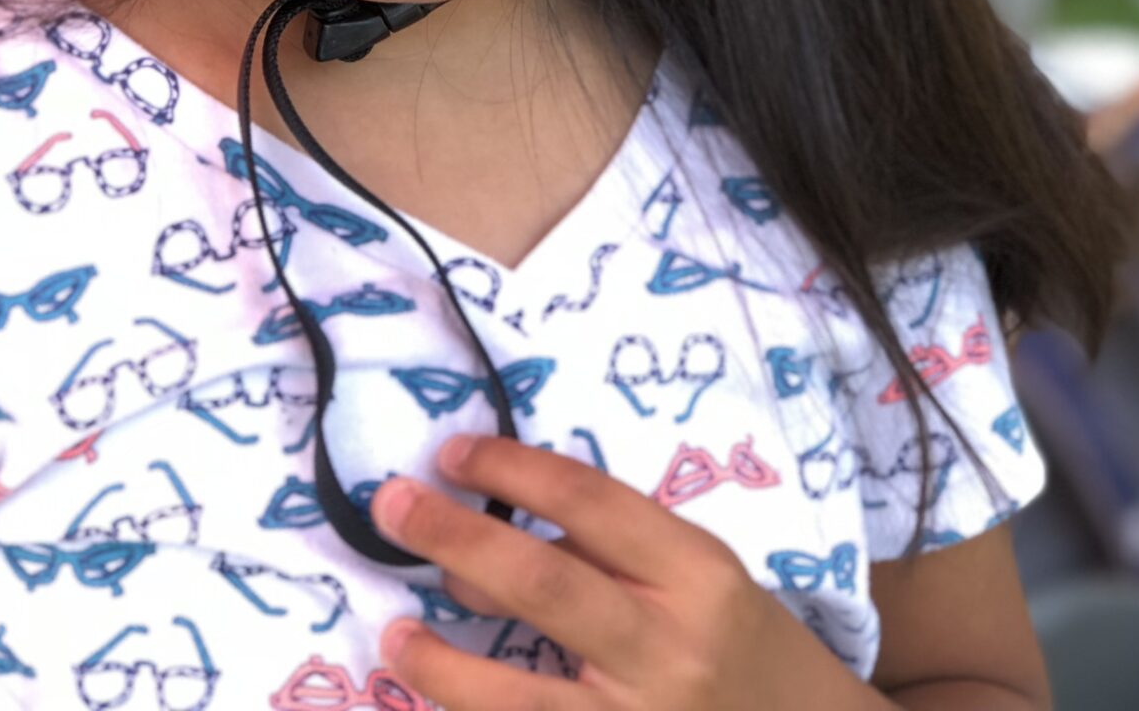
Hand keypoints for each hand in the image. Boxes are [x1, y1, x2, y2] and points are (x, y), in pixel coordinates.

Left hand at [370, 429, 858, 707]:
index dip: (512, 469)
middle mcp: (671, 648)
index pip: (591, 503)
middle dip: (457, 537)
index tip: (452, 452)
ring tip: (394, 634)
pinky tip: (436, 700)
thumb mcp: (702, 581)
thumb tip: (484, 546)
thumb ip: (612, 554)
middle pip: (544, 584)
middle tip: (391, 506)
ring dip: (444, 663)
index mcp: (698, 574)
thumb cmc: (746, 650)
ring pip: (522, 695)